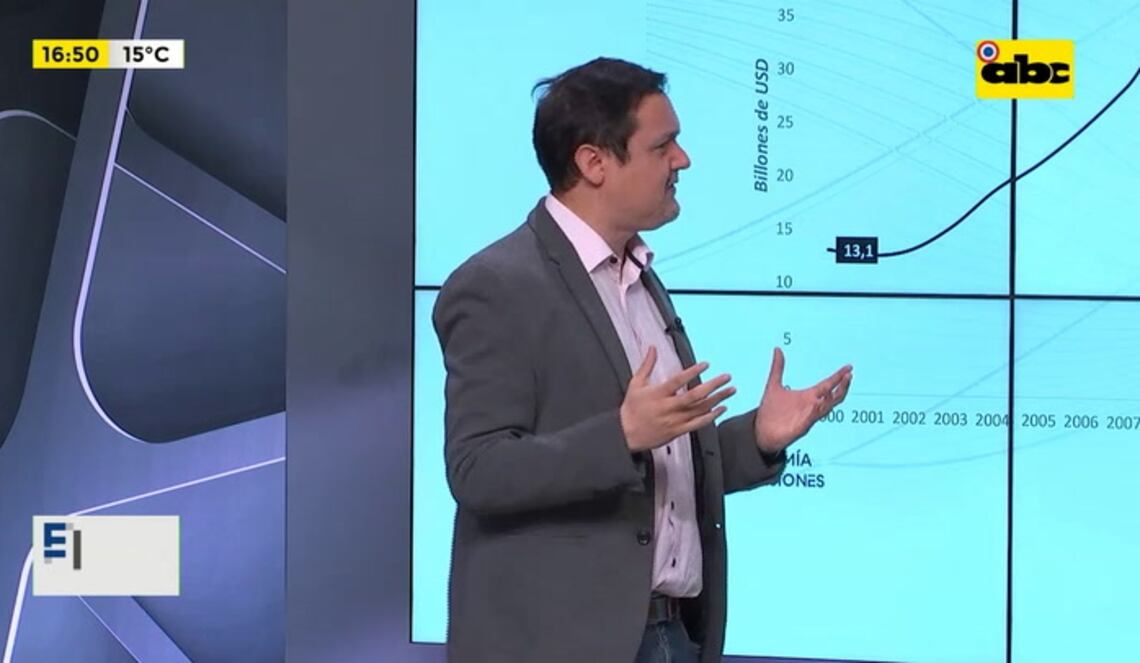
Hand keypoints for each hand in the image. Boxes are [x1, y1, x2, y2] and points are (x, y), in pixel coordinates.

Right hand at [620, 346, 735, 451]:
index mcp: (657, 394)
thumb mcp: (636, 384)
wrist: (626, 434)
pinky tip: (721, 408)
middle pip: (694, 396)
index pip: (677, 381)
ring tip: (730, 390)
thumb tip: (652, 348)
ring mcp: (674, 420)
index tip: (705, 364)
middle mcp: (668, 407)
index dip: (692, 372)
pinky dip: (711, 416)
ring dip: (717, 399)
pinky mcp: (678, 431)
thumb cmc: (631, 409)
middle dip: (713, 385)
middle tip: (726, 377)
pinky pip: (698, 424)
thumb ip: (647, 365)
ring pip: (700, 409)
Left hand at [754, 348, 851, 454]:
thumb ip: (777, 368)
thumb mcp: (773, 385)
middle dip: (842, 386)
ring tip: (840, 385)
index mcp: (807, 396)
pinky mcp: (801, 427)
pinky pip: (812, 418)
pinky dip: (816, 410)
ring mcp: (808, 417)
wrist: (760, 431)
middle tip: (849, 375)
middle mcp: (811, 406)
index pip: (827, 385)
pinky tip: (818, 402)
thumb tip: (777, 349)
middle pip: (833, 396)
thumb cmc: (771, 411)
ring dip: (832, 397)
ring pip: (826, 407)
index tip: (848, 367)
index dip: (838, 377)